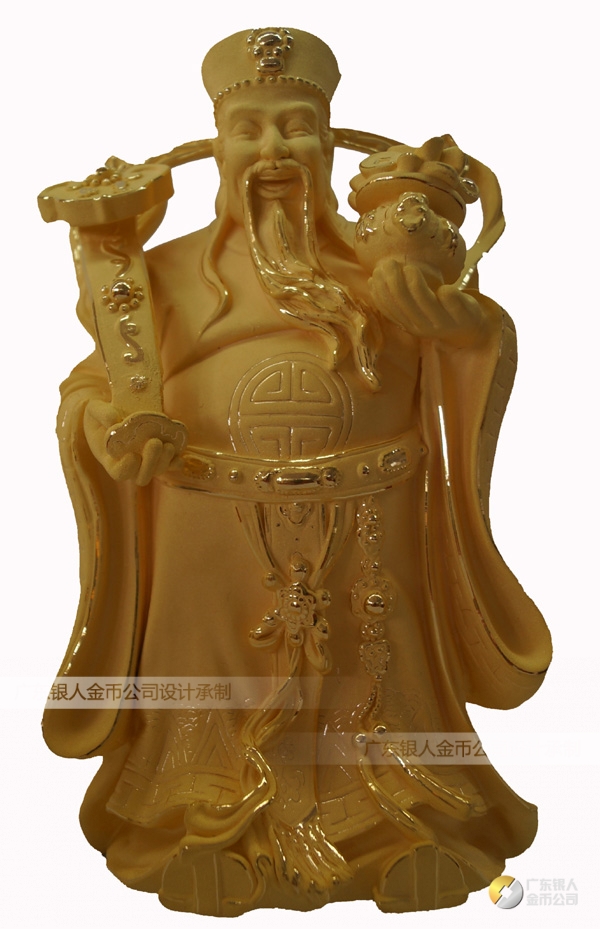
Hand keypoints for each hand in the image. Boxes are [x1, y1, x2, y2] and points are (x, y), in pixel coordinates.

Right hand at [84, 399, 176, 485]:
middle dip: (150, 463)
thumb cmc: (100, 414)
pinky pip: (170, 465)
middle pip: (141, 476)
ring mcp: (146, 462)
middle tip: (155, 442)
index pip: (119, 473)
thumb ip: (101, 413)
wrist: (114, 412)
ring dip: (164, 461)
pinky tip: (179, 456)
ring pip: (157, 471)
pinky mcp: (160, 455)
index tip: (132, 455)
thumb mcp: (94, 409)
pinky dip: (175, 463)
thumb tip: (114, 419)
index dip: (126, 469)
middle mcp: (130, 465)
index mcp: (111, 459)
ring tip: (168, 445)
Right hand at [369, 260, 489, 346]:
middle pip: (403, 303)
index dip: (380, 289)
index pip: (389, 308)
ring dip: (416, 283)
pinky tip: (445, 287)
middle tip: (391, 262)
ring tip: (411, 268)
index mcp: (408, 324)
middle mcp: (423, 326)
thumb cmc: (438, 311)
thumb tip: (373, 279)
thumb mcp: (415, 307)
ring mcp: (443, 322)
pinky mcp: (462, 316)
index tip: (378, 270)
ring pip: (426, 302)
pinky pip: (452, 303)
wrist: (469, 329)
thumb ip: (398, 297)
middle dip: (394, 280)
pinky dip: (447, 293)